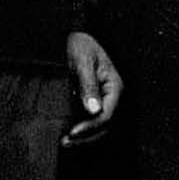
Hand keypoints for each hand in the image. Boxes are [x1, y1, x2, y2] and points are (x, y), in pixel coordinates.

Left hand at [63, 30, 122, 146]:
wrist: (74, 37)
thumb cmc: (80, 45)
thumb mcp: (83, 61)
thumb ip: (88, 85)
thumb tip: (93, 110)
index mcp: (115, 86)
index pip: (107, 114)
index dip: (91, 126)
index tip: (73, 132)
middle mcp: (111, 96)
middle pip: (104, 125)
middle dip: (86, 136)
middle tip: (66, 141)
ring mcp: (103, 100)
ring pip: (98, 126)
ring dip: (83, 137)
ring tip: (64, 142)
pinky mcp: (93, 103)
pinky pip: (90, 121)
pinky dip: (80, 130)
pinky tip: (65, 133)